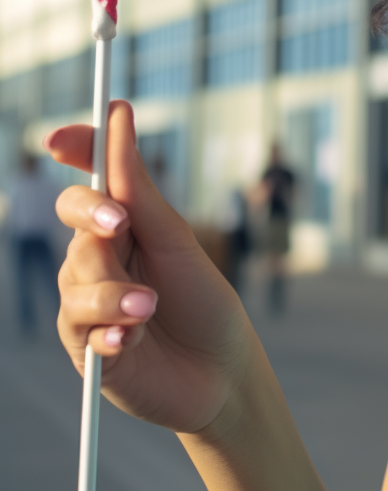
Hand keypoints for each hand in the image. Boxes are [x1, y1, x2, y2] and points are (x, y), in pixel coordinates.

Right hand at [49, 101, 251, 434]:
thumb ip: (138, 187)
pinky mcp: (87, 348)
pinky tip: (133, 340)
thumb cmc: (204, 302)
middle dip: (92, 217)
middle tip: (119, 224)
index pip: (89, 180)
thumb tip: (118, 115)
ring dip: (114, 292)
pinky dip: (110, 332)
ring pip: (75, 279)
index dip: (74, 153)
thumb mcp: (175, 240)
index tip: (61, 140)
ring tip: (150, 308)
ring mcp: (88, 304)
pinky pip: (80, 329)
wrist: (224, 376)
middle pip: (74, 223)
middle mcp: (98, 261)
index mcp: (123, 227)